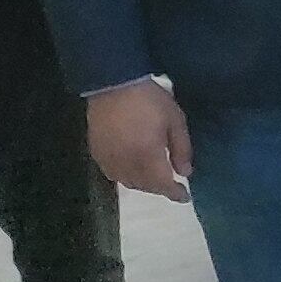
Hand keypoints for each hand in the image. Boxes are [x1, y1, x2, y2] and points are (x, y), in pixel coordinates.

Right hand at [89, 79, 192, 199]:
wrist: (112, 84)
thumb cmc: (149, 100)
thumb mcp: (175, 120)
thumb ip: (182, 149)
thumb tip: (185, 173)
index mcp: (147, 156)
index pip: (162, 185)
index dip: (174, 193)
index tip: (184, 197)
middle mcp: (125, 163)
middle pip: (144, 186)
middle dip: (159, 189)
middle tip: (171, 185)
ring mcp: (108, 159)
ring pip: (127, 182)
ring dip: (142, 184)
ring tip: (154, 179)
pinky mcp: (96, 152)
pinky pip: (111, 173)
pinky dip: (125, 177)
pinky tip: (132, 169)